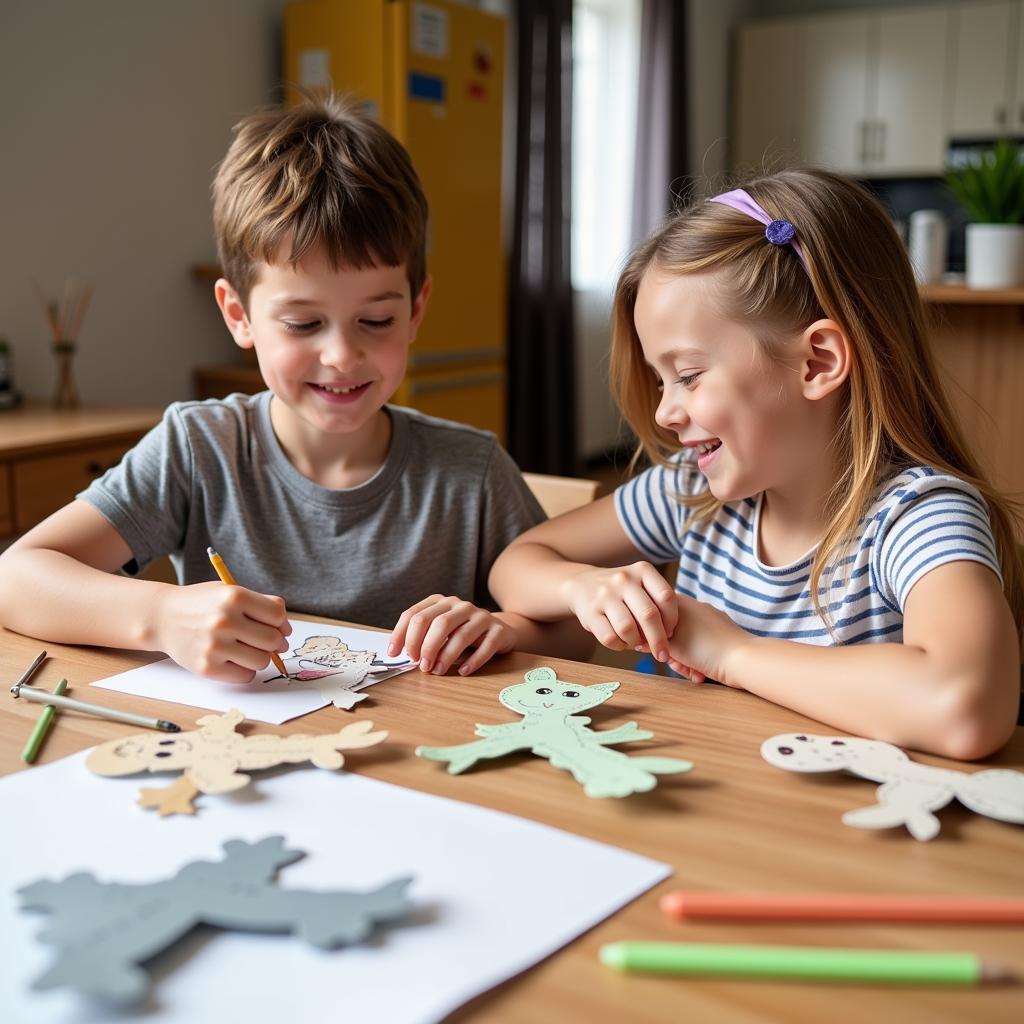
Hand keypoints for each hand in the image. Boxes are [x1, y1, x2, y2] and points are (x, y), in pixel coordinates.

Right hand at [154, 582, 290, 682]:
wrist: (162, 617)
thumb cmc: (204, 604)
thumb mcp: (231, 592)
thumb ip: (262, 605)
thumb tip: (286, 630)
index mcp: (234, 597)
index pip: (277, 615)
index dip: (281, 622)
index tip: (276, 625)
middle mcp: (224, 621)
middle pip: (273, 640)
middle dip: (274, 642)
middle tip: (264, 640)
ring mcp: (214, 646)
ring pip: (262, 661)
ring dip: (259, 657)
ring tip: (246, 648)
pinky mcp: (207, 668)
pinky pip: (245, 676)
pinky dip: (245, 670)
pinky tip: (233, 659)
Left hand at [388, 595, 517, 675]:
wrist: (498, 630)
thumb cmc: (461, 632)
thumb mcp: (439, 629)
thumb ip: (421, 636)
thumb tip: (399, 653)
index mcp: (441, 602)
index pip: (415, 615)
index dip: (403, 635)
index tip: (395, 654)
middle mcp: (460, 605)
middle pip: (439, 623)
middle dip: (425, 646)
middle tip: (420, 665)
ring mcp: (481, 616)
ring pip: (461, 635)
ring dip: (446, 656)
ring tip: (437, 671)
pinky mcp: (498, 630)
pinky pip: (485, 646)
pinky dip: (472, 661)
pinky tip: (462, 671)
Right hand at [561, 562, 677, 661]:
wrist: (582, 584)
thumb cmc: (622, 592)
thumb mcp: (641, 586)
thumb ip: (657, 604)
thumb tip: (667, 637)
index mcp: (642, 570)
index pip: (666, 597)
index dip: (672, 620)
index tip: (670, 632)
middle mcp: (623, 579)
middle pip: (649, 615)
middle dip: (658, 640)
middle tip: (662, 655)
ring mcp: (604, 595)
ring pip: (627, 628)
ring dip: (635, 642)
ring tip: (636, 643)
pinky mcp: (590, 612)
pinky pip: (609, 638)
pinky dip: (619, 646)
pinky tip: (621, 642)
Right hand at [657, 595, 750, 685]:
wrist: (743, 659)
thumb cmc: (705, 649)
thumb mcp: (672, 645)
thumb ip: (653, 640)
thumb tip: (640, 640)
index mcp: (681, 603)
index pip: (655, 614)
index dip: (652, 634)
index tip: (652, 649)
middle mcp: (695, 608)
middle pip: (671, 632)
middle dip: (672, 652)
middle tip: (675, 664)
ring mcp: (710, 621)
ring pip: (686, 642)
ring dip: (686, 660)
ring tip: (692, 673)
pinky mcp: (721, 634)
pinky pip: (701, 646)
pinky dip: (698, 660)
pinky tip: (700, 674)